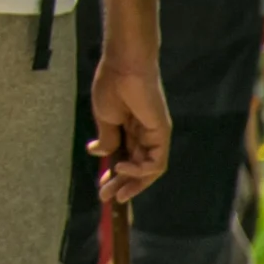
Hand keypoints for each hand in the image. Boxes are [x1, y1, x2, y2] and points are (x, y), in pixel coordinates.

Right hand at [90, 55, 170, 201]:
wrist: (123, 65)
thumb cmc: (112, 85)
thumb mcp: (105, 118)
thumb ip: (107, 139)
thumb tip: (101, 153)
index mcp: (131, 129)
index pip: (127, 158)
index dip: (115, 174)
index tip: (102, 186)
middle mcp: (146, 134)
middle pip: (138, 168)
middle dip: (123, 184)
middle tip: (107, 198)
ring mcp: (155, 135)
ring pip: (148, 170)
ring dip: (131, 183)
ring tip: (114, 191)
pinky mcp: (162, 133)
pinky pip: (156, 162)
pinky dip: (140, 170)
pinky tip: (121, 166)